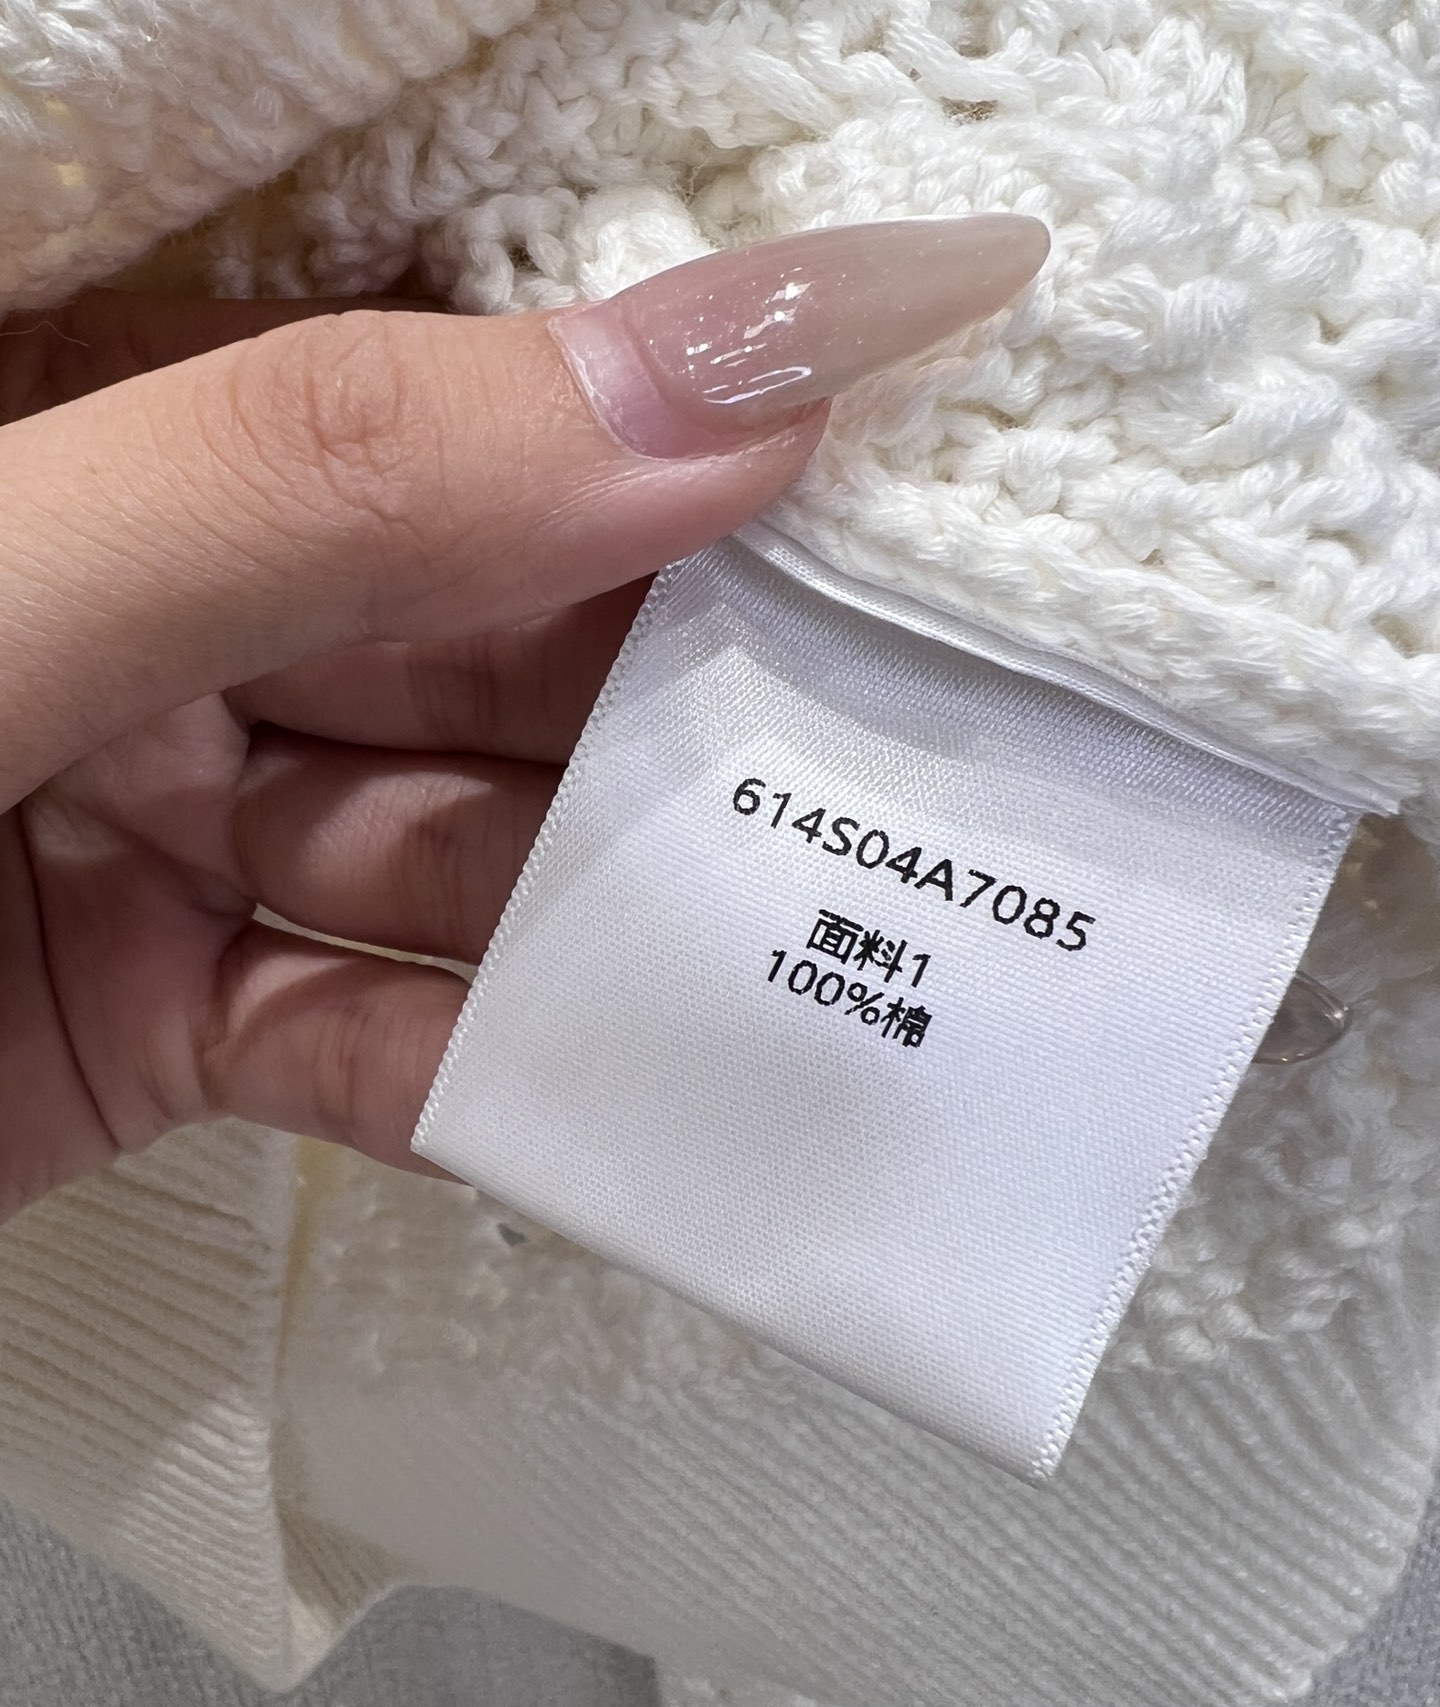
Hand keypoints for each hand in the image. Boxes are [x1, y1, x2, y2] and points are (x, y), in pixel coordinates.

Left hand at [0, 217, 1044, 1218]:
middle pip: (492, 644)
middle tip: (925, 745)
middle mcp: (164, 615)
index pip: (463, 399)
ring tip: (829, 937)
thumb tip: (719, 397)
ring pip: (460, 853)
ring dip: (623, 911)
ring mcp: (160, 825)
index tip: (925, 464)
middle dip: (688, 710)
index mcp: (122, 424)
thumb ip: (330, 478)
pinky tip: (645, 1099)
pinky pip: (370, 1041)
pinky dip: (497, 1080)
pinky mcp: (156, 1022)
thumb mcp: (14, 584)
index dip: (687, 424)